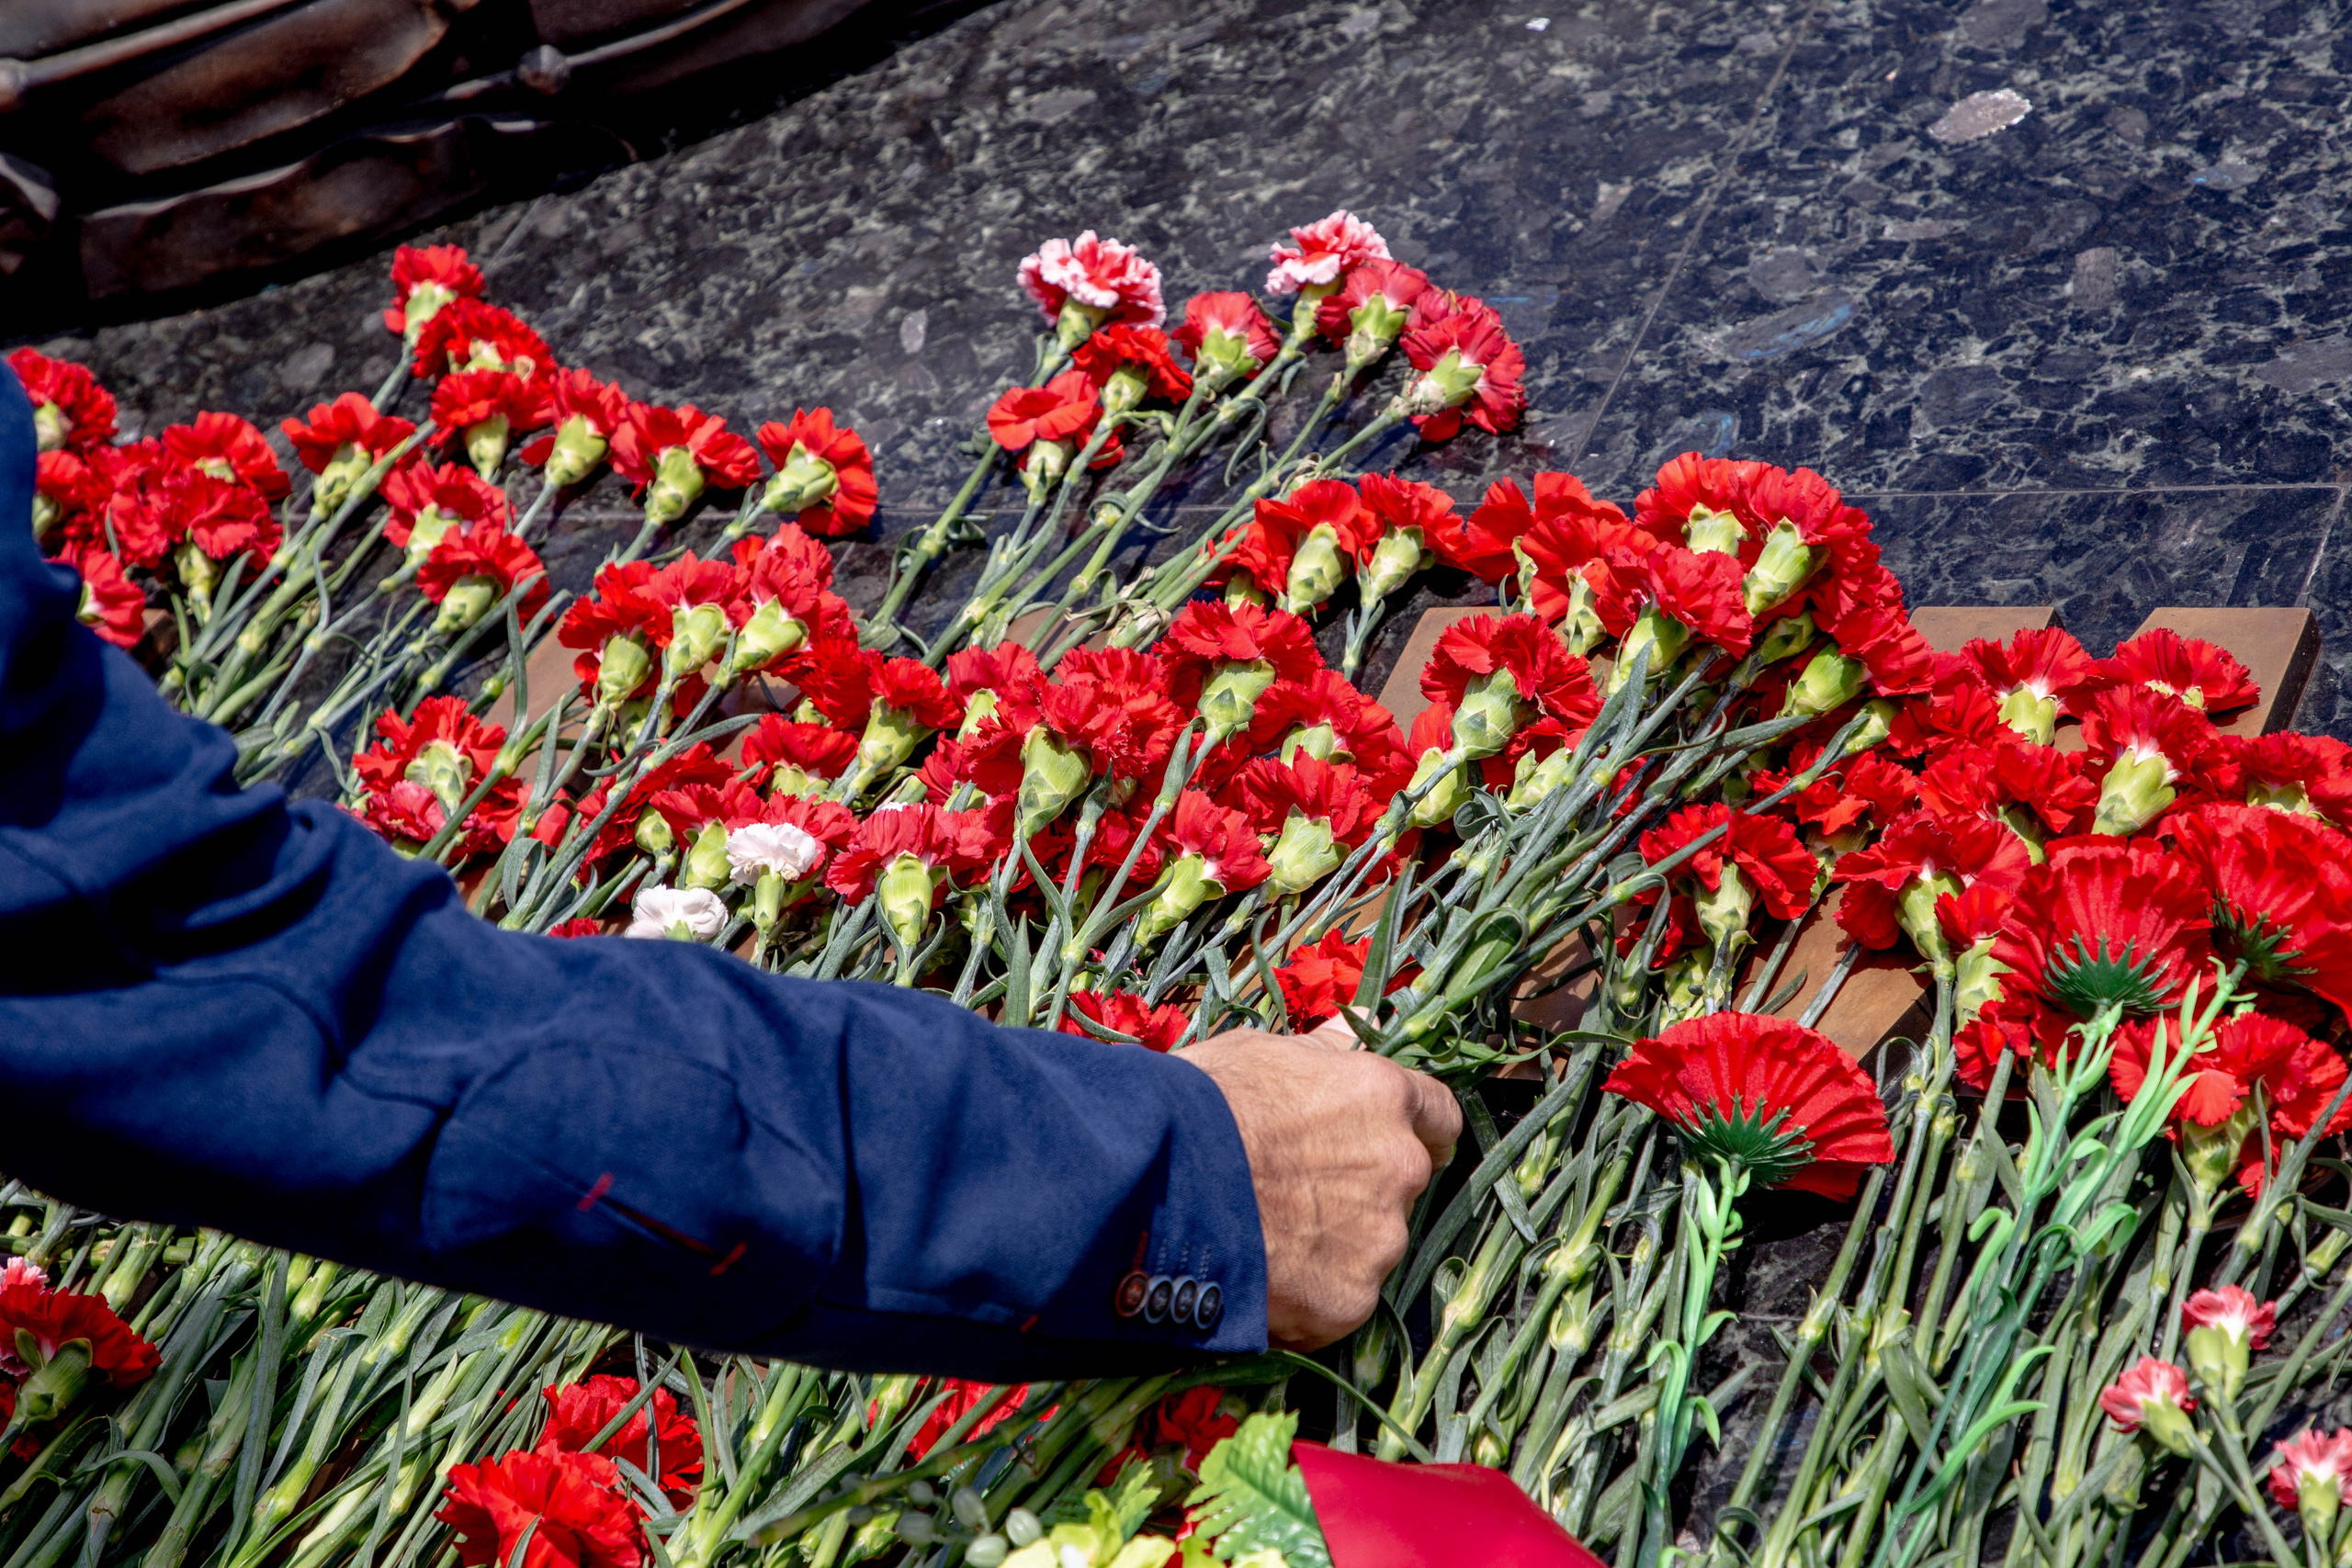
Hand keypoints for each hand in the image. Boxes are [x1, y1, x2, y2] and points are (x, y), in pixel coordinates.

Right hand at [1180, 1016, 1459, 1350]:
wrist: (1160, 1181)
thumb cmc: (1203, 1103)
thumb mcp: (1262, 1052)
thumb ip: (1325, 1049)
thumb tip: (1361, 1020)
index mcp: (1384, 1098)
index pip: (1439, 1117)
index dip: (1414, 1131)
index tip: (1386, 1141)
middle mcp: (1400, 1169)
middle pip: (1400, 1187)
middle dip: (1361, 1191)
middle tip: (1295, 1195)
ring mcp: (1379, 1240)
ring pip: (1370, 1248)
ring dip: (1333, 1246)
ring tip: (1264, 1241)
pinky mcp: (1348, 1300)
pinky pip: (1336, 1302)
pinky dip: (1306, 1297)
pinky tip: (1257, 1280)